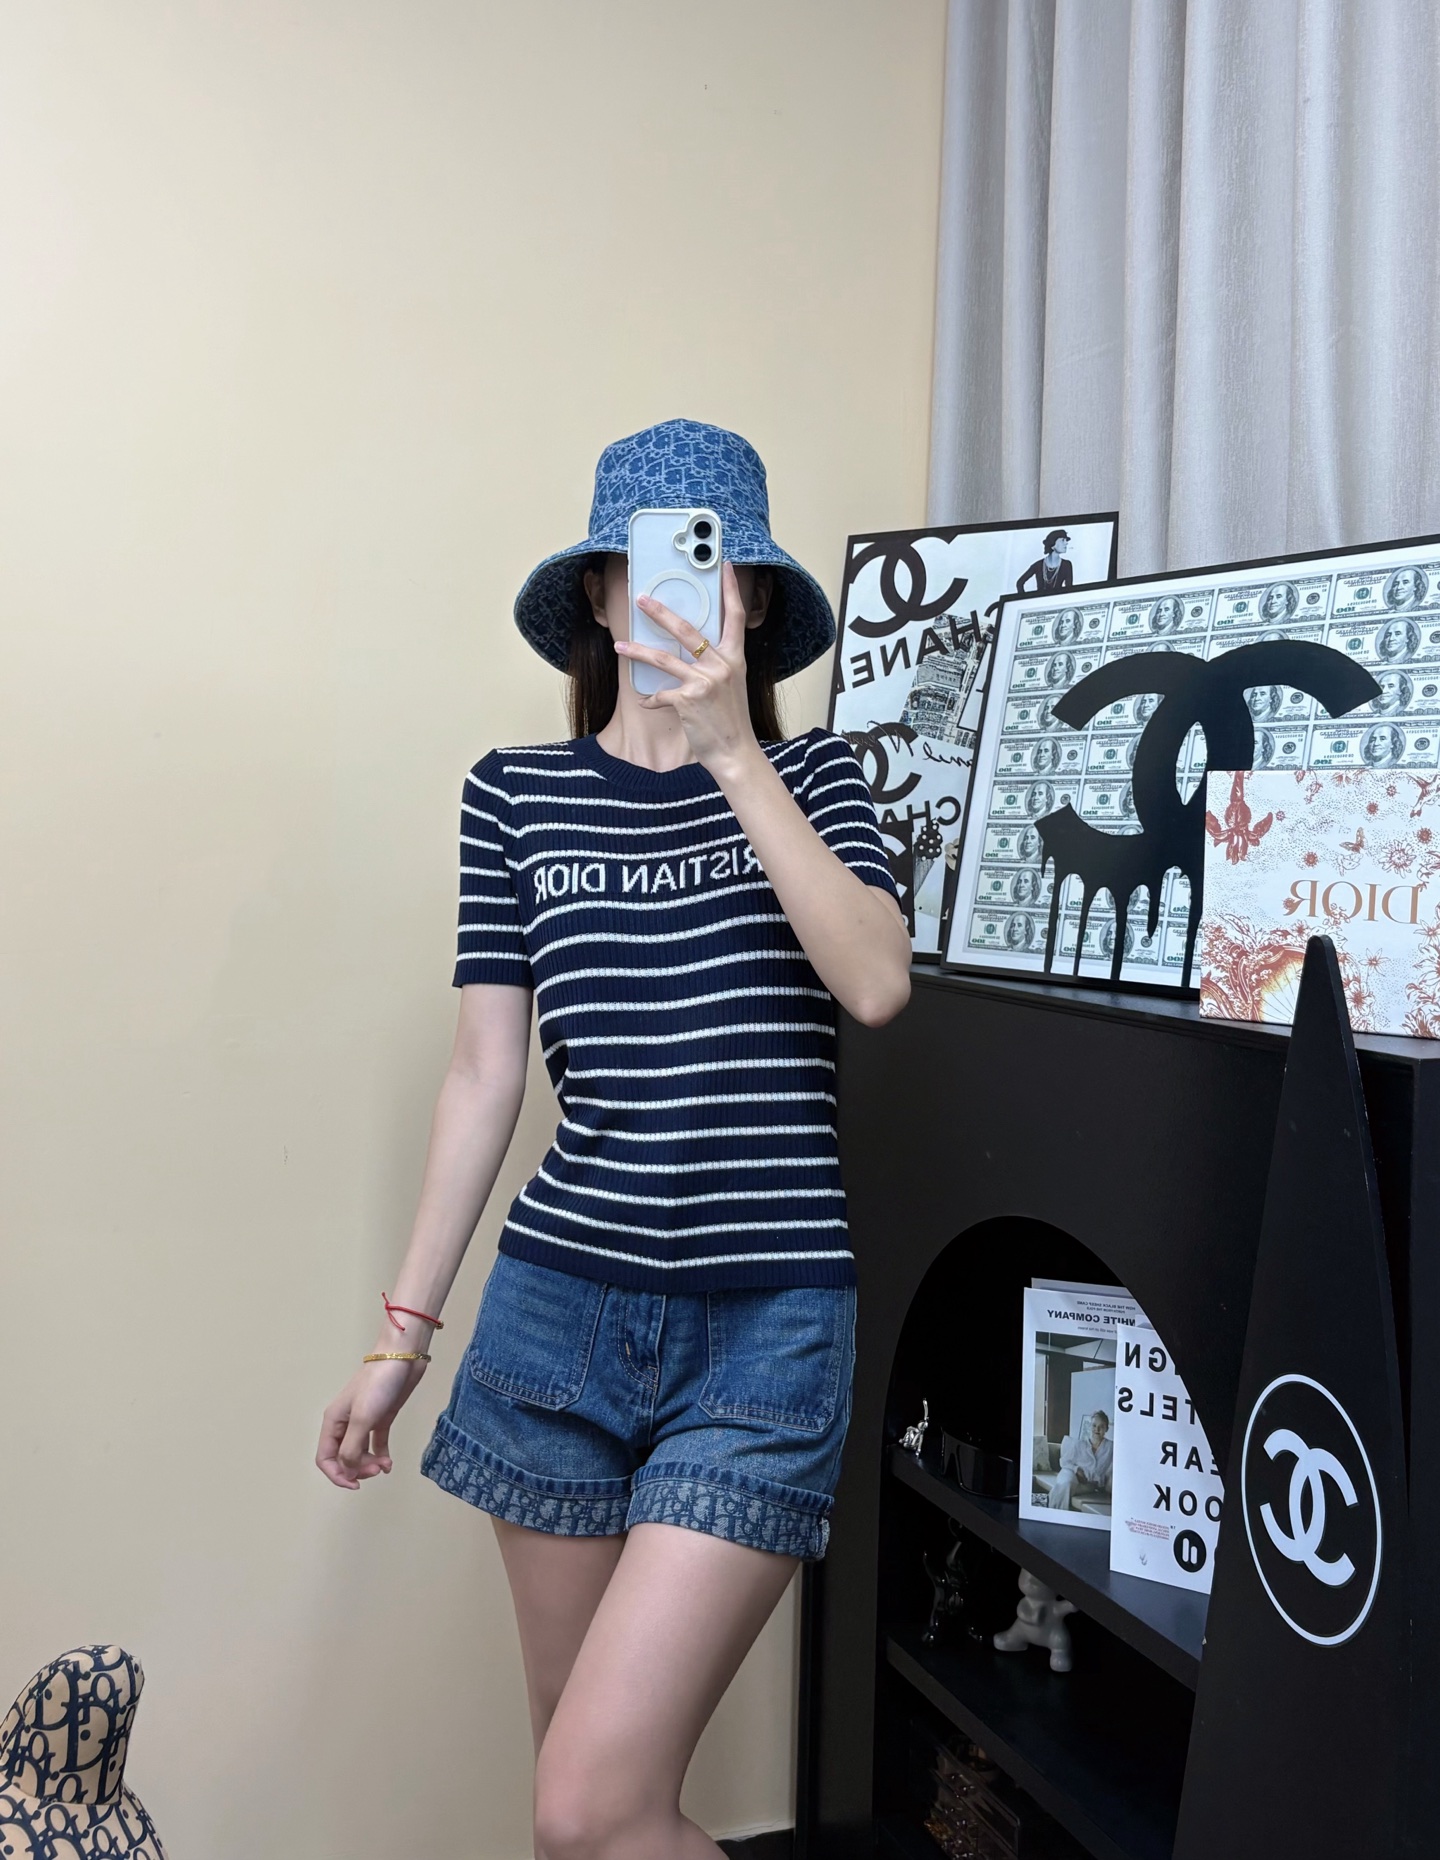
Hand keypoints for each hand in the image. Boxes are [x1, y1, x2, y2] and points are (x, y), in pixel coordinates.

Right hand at [316, 1356, 428, 1490]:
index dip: (337, 1475)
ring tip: (385, 1465)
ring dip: (370, 1465)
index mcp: (333, 1422)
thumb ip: (352, 1447)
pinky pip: (376, 1444)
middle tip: (376, 1470)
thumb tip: (348, 1471)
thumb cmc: (378, 1385)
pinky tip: (389, 1463)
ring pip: (360, 1453)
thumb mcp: (362, 1418)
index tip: (355, 1484)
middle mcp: (345, 1424)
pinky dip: (381, 1456)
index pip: (325, 1458)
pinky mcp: (381, 1418)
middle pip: (344, 1458)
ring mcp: (364, 1421)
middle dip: (358, 1469)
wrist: (402, 1359)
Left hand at [616, 562, 761, 777]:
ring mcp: (704, 681)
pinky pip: (660, 694)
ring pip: (663, 658)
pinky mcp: (688, 699)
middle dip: (660, 612)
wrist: (735, 751)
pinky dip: (651, 699)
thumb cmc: (731, 720)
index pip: (735, 616)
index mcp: (734, 658)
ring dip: (637, 651)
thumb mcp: (731, 685)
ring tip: (620, 645)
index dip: (730, 589)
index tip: (722, 566)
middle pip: (687, 629)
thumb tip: (690, 652)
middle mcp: (721, 665)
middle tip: (642, 599)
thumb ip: (716, 665)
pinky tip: (647, 702)